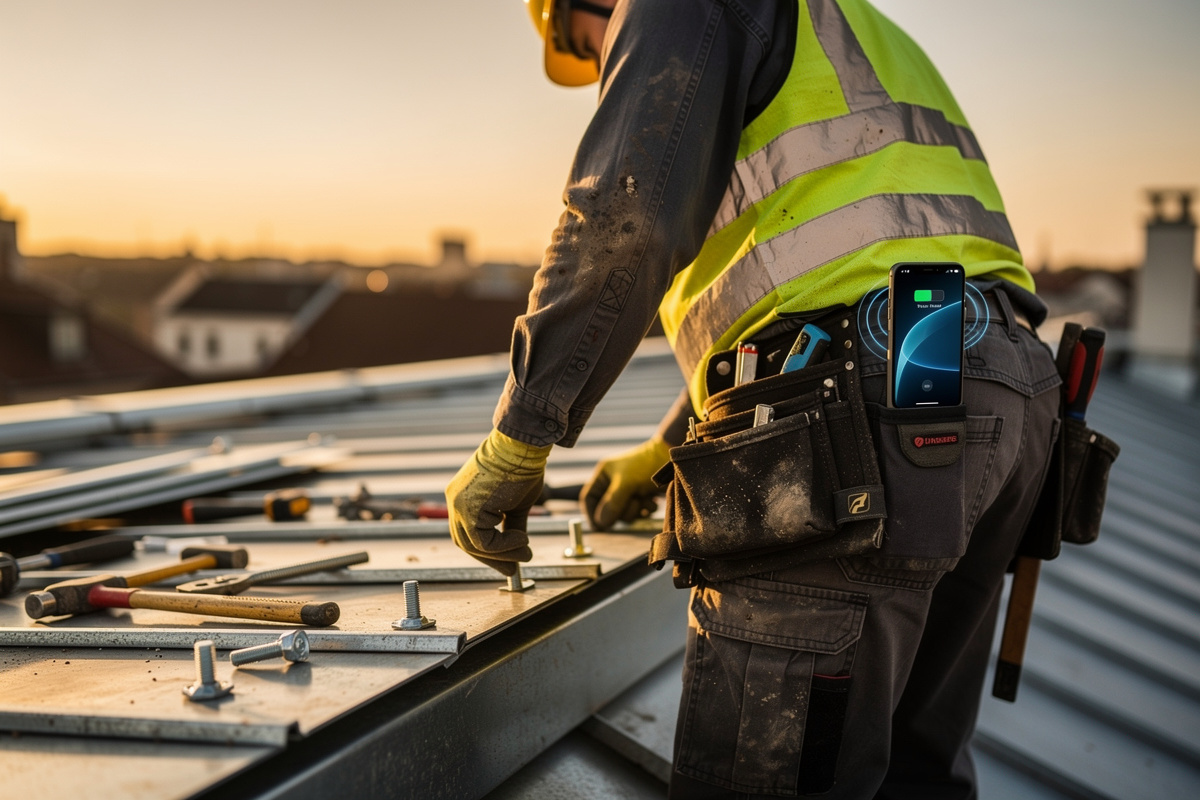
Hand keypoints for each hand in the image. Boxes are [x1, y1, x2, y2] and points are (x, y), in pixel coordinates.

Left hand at [446, 429, 551, 575]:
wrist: (522, 447)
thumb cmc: (522, 468)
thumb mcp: (516, 504)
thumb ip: (510, 526)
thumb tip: (519, 550)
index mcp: (463, 497)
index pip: (469, 533)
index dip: (488, 551)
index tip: (509, 562)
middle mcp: (455, 501)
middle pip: (466, 542)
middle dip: (492, 559)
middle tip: (513, 570)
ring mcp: (459, 504)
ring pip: (474, 545)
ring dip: (502, 555)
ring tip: (525, 553)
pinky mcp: (468, 508)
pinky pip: (483, 542)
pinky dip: (504, 547)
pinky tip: (522, 539)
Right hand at [582, 437, 670, 530]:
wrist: (672, 459)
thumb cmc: (645, 466)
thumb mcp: (626, 483)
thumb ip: (612, 503)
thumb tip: (601, 523)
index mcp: (604, 475)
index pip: (589, 498)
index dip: (591, 513)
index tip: (599, 528)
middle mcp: (614, 483)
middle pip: (608, 510)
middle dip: (621, 511)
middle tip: (632, 504)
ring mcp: (628, 491)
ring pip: (624, 513)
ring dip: (635, 510)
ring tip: (644, 499)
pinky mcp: (642, 496)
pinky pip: (638, 512)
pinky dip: (645, 509)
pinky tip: (652, 500)